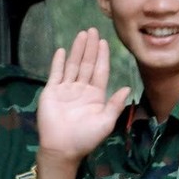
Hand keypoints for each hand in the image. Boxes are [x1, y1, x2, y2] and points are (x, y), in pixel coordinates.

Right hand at [37, 29, 130, 164]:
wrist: (62, 148)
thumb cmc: (86, 138)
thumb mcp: (106, 122)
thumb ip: (115, 104)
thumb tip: (127, 87)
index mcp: (95, 95)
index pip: (100, 71)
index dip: (102, 56)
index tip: (104, 42)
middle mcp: (81, 89)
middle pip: (86, 64)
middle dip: (90, 47)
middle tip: (92, 30)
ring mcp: (65, 89)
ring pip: (72, 65)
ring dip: (77, 50)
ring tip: (81, 34)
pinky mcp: (51, 92)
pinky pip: (56, 73)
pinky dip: (58, 62)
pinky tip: (62, 50)